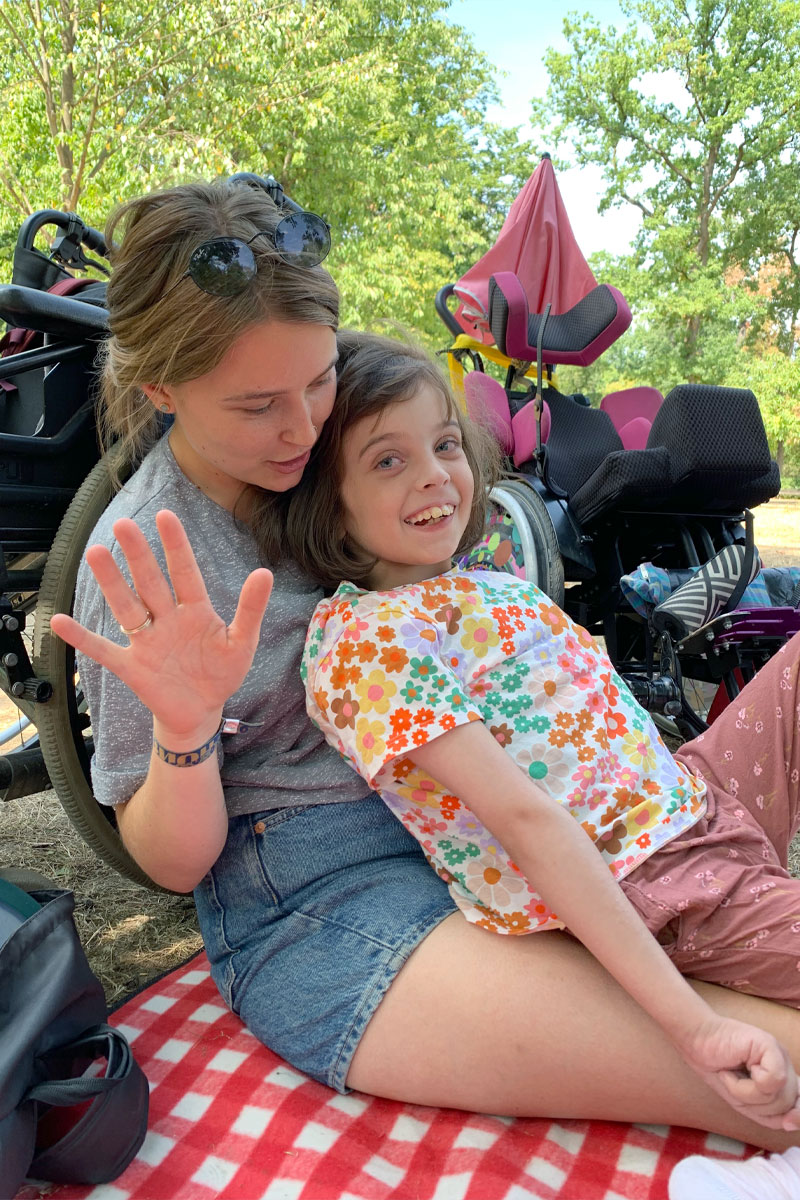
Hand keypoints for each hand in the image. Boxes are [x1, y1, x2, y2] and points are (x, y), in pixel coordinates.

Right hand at [49, 509, 272, 738]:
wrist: (201, 711)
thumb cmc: (221, 672)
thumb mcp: (241, 642)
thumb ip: (250, 609)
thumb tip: (265, 572)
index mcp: (195, 611)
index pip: (185, 573)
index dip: (176, 546)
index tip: (166, 516)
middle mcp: (167, 619)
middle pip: (150, 583)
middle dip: (138, 555)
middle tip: (123, 524)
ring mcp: (147, 641)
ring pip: (126, 606)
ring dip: (111, 583)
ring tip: (96, 553)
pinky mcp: (131, 666)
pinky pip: (103, 650)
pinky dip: (81, 638)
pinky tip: (59, 620)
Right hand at [680, 1013, 799, 1130]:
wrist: (696, 1041)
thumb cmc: (718, 1068)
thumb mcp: (747, 1102)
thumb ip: (773, 1114)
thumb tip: (791, 1123)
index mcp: (784, 1076)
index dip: (796, 1116)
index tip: (787, 1121)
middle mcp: (785, 1064)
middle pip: (788, 1105)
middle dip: (758, 1105)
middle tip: (736, 1086)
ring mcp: (779, 1053)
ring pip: (779, 1095)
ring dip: (747, 1094)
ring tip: (731, 1075)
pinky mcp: (769, 1045)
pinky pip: (770, 1082)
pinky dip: (745, 1085)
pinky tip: (733, 1070)